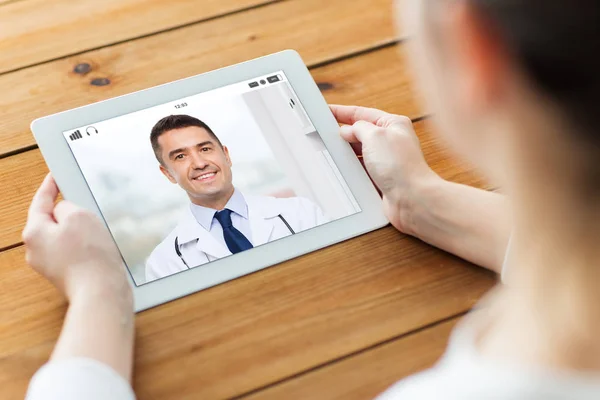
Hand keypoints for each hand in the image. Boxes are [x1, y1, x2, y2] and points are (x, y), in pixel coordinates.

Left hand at [22, 174, 129, 301]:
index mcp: (34, 233)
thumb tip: (64, 212)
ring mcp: (50, 265)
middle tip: (87, 209)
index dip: (50, 186)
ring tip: (98, 236)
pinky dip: (86, 247)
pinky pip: (74, 252)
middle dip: (70, 214)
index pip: (40, 201)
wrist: (102, 292)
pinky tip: (99, 250)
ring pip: (65, 237)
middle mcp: (36, 251)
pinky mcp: (66, 275)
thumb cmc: (90, 257)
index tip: (55, 176)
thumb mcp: (79, 216)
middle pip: (52, 221)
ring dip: (81, 233)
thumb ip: (67, 206)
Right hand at [330, 105, 439, 232]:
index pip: (363, 113)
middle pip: (361, 134)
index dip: (343, 112)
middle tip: (324, 133)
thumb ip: (358, 129)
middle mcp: (391, 142)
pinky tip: (342, 170)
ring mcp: (386, 162)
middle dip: (344, 134)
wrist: (411, 198)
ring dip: (347, 155)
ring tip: (331, 153)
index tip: (327, 111)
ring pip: (359, 154)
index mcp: (393, 124)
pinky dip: (352, 171)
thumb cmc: (400, 165)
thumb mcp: (374, 136)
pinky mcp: (382, 179)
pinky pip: (361, 172)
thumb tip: (347, 130)